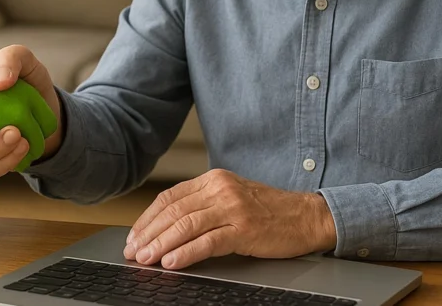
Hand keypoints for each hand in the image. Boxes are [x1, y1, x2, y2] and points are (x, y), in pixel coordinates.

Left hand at [123, 169, 336, 269]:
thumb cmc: (269, 211)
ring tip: (146, 259)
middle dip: (149, 233)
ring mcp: (233, 207)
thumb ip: (202, 204)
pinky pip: (208, 241)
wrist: (307, 216)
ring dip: (161, 244)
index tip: (134, 236)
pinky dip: (186, 253)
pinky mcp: (244, 229)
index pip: (170, 197)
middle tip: (133, 251)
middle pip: (174, 211)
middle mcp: (220, 189)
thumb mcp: (231, 197)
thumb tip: (166, 226)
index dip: (148, 218)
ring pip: (186, 225)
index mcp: (213, 179)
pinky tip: (172, 262)